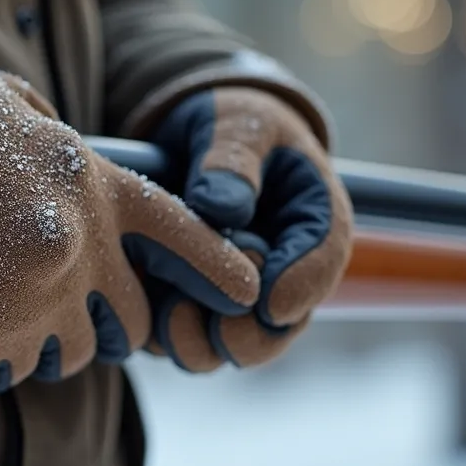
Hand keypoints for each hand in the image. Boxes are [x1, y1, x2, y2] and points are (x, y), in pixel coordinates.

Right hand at [0, 7, 259, 416]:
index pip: (186, 238)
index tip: (246, 294)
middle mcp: (78, 251)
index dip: (218, 271)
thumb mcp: (31, 116)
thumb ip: (72, 163)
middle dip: (95, 327)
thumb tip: (85, 196)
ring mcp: (26, 300)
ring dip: (20, 346)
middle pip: (123, 330)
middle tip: (43, 305)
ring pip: (53, 361)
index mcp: (99, 191)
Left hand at [145, 87, 351, 370]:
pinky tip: (141, 314)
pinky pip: (183, 335)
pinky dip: (165, 334)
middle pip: (282, 323)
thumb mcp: (239, 124)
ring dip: (205, 343)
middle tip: (221, 329)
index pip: (323, 259)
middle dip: (252, 334)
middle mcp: (283, 268)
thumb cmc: (231, 122)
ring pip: (233, 343)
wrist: (192, 134)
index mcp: (314, 220)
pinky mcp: (194, 304)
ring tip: (172, 322)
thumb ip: (233, 160)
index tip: (272, 302)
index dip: (302, 287)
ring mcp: (239, 293)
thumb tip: (223, 206)